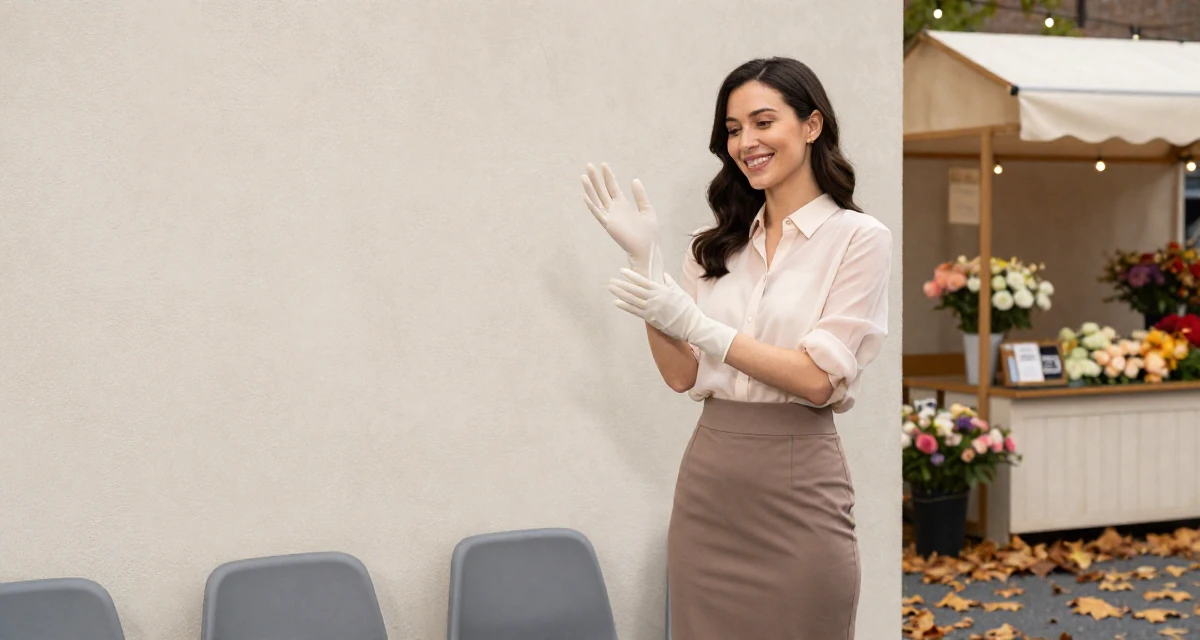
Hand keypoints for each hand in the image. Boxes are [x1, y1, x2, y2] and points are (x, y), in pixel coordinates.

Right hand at [581, 162, 663, 282]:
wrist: (648, 248)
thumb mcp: (647, 209)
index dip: (608, 176)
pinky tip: (586, 195)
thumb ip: (640, 196)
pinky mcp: (609, 225)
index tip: (603, 164)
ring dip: (590, 188)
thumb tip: (635, 180)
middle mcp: (614, 210)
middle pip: (602, 191)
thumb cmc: (649, 232)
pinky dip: (591, 204)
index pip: (612, 187)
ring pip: (597, 200)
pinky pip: (598, 213)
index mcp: (623, 205)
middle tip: (588, 165)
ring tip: (583, 176)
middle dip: (595, 178)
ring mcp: (610, 217)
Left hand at [608, 267, 736, 361]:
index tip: (622, 271)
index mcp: (662, 290)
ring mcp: (652, 309)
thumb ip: (670, 283)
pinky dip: (625, 306)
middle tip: (611, 280)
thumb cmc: (688, 309)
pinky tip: (616, 302)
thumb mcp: (680, 292)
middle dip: (622, 284)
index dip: (632, 276)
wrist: (692, 325)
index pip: (643, 281)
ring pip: (632, 299)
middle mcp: (655, 298)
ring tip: (611, 289)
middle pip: (635, 290)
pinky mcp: (651, 319)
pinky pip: (635, 311)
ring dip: (620, 294)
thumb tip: (664, 275)